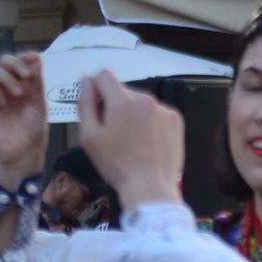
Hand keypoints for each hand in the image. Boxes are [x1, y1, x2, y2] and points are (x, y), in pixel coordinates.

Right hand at [0, 51, 46, 186]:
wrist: (22, 150)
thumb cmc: (33, 129)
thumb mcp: (39, 105)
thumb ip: (36, 83)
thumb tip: (37, 59)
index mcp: (24, 82)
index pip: (19, 61)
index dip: (24, 56)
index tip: (34, 57)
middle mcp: (8, 84)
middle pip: (3, 61)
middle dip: (14, 64)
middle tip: (26, 76)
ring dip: (4, 77)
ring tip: (18, 93)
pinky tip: (1, 103)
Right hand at [77, 72, 183, 211]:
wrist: (150, 187)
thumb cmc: (117, 164)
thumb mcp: (89, 135)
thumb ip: (85, 103)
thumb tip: (85, 81)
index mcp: (123, 102)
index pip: (104, 75)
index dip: (95, 86)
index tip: (94, 103)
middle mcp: (147, 100)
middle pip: (122, 91)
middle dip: (113, 104)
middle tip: (111, 131)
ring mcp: (164, 110)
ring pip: (140, 102)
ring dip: (131, 113)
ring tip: (130, 140)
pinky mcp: (176, 121)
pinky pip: (156, 113)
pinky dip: (148, 121)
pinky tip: (145, 141)